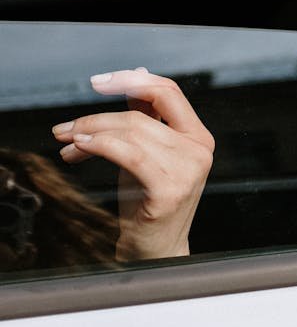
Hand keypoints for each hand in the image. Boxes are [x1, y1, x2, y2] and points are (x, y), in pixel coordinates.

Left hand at [52, 68, 213, 260]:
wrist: (155, 252)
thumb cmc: (149, 203)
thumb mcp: (147, 152)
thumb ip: (146, 116)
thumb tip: (136, 74)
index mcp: (198, 136)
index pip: (168, 91)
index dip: (131, 81)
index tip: (98, 82)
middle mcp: (199, 149)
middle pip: (141, 115)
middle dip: (97, 117)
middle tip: (67, 128)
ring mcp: (187, 170)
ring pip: (131, 132)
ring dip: (91, 132)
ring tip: (68, 142)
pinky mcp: (168, 190)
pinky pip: (129, 154)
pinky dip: (100, 146)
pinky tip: (81, 149)